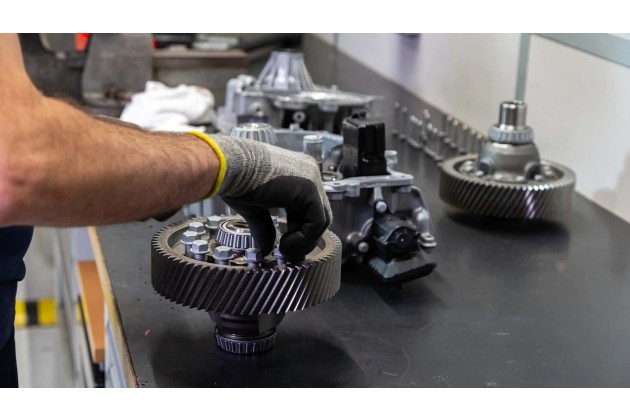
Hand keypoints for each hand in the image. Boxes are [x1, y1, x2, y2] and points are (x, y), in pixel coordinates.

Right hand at [192, 133, 331, 258]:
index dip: (299, 230)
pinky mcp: (309, 190)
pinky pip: (316, 221)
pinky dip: (304, 238)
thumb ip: (265, 225)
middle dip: (305, 237)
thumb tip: (266, 248)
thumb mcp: (254, 207)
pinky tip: (284, 245)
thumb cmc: (235, 179)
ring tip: (284, 250)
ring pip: (321, 219)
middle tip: (288, 254)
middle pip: (318, 213)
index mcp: (297, 172)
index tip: (284, 246)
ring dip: (304, 241)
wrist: (228, 167)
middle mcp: (309, 172)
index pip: (308, 207)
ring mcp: (312, 179)